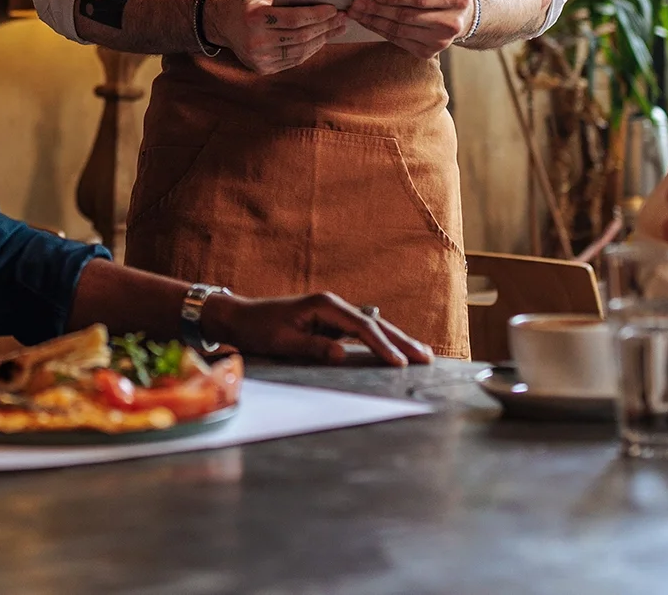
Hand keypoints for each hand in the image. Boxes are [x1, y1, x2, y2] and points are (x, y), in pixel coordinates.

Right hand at [206, 0, 344, 73]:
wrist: (220, 23)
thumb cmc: (247, 2)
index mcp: (255, 17)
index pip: (294, 18)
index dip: (318, 15)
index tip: (334, 9)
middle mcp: (256, 40)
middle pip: (301, 36)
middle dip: (325, 27)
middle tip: (342, 19)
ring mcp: (259, 58)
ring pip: (300, 51)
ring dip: (322, 40)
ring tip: (336, 29)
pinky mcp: (262, 68)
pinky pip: (293, 60)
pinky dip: (310, 50)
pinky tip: (320, 40)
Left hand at [208, 291, 434, 366]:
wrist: (241, 318)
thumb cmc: (259, 329)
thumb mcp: (282, 342)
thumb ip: (313, 348)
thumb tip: (343, 355)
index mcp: (324, 305)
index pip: (361, 327)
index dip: (383, 345)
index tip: (400, 363)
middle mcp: (333, 306)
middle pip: (374, 324)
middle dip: (401, 341)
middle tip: (427, 357)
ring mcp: (333, 314)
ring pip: (372, 328)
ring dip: (396, 341)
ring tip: (423, 354)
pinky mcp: (331, 324)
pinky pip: (362, 334)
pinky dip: (380, 343)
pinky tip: (396, 352)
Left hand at [345, 0, 473, 58]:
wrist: (461, 17)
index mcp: (457, 0)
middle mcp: (451, 24)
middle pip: (406, 17)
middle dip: (378, 9)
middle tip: (357, 3)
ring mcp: (440, 41)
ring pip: (399, 31)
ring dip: (373, 21)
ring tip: (356, 12)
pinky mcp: (428, 52)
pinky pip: (398, 41)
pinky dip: (379, 30)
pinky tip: (367, 21)